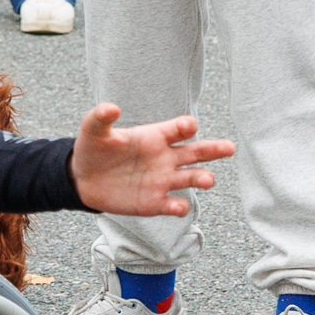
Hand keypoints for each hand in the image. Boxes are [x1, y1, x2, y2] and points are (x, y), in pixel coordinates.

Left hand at [66, 103, 232, 219]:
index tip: (188, 126)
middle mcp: (165, 157)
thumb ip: (100, 118)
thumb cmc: (93, 149)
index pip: (177, 129)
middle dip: (214, 149)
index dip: (184, 126)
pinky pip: (173, 205)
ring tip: (208, 180)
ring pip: (191, 178)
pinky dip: (178, 206)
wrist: (84, 180)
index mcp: (155, 136)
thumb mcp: (92, 130)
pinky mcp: (155, 203)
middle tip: (230, 148)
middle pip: (197, 152)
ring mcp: (163, 180)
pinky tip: (178, 206)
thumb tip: (110, 108)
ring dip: (202, 178)